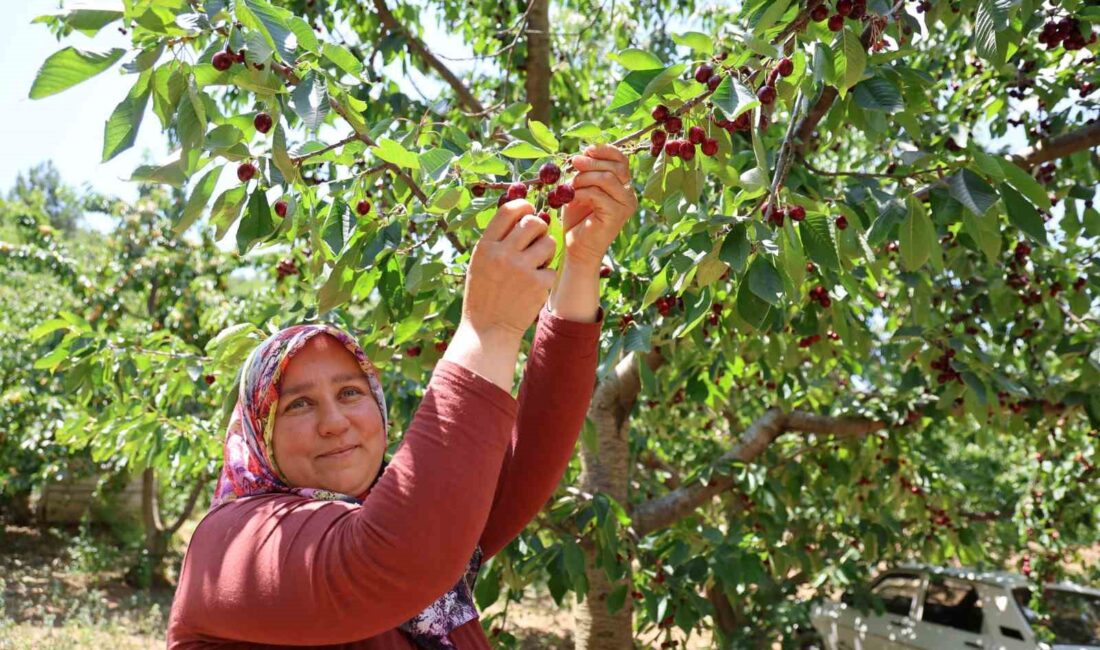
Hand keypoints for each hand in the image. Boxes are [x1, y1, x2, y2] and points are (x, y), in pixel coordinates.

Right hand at [461, 200, 557, 339]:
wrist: (488, 329)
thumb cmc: (484, 294)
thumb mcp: (480, 262)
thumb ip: (498, 240)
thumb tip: (523, 214)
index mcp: (486, 246)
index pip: (508, 211)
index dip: (523, 206)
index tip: (529, 211)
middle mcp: (503, 254)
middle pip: (533, 222)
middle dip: (539, 227)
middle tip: (536, 239)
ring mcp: (521, 269)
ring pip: (548, 242)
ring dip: (546, 250)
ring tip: (536, 263)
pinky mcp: (537, 284)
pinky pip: (552, 268)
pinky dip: (546, 275)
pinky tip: (535, 285)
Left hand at [562, 144, 637, 268]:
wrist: (577, 248)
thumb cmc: (578, 220)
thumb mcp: (581, 190)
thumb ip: (586, 173)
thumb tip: (582, 155)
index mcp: (623, 186)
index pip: (621, 160)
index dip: (604, 151)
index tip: (586, 150)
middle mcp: (629, 195)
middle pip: (614, 166)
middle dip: (591, 162)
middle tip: (573, 163)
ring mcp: (625, 205)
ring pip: (606, 178)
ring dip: (584, 178)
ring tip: (571, 187)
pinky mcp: (616, 215)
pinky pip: (597, 194)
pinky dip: (580, 192)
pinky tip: (571, 199)